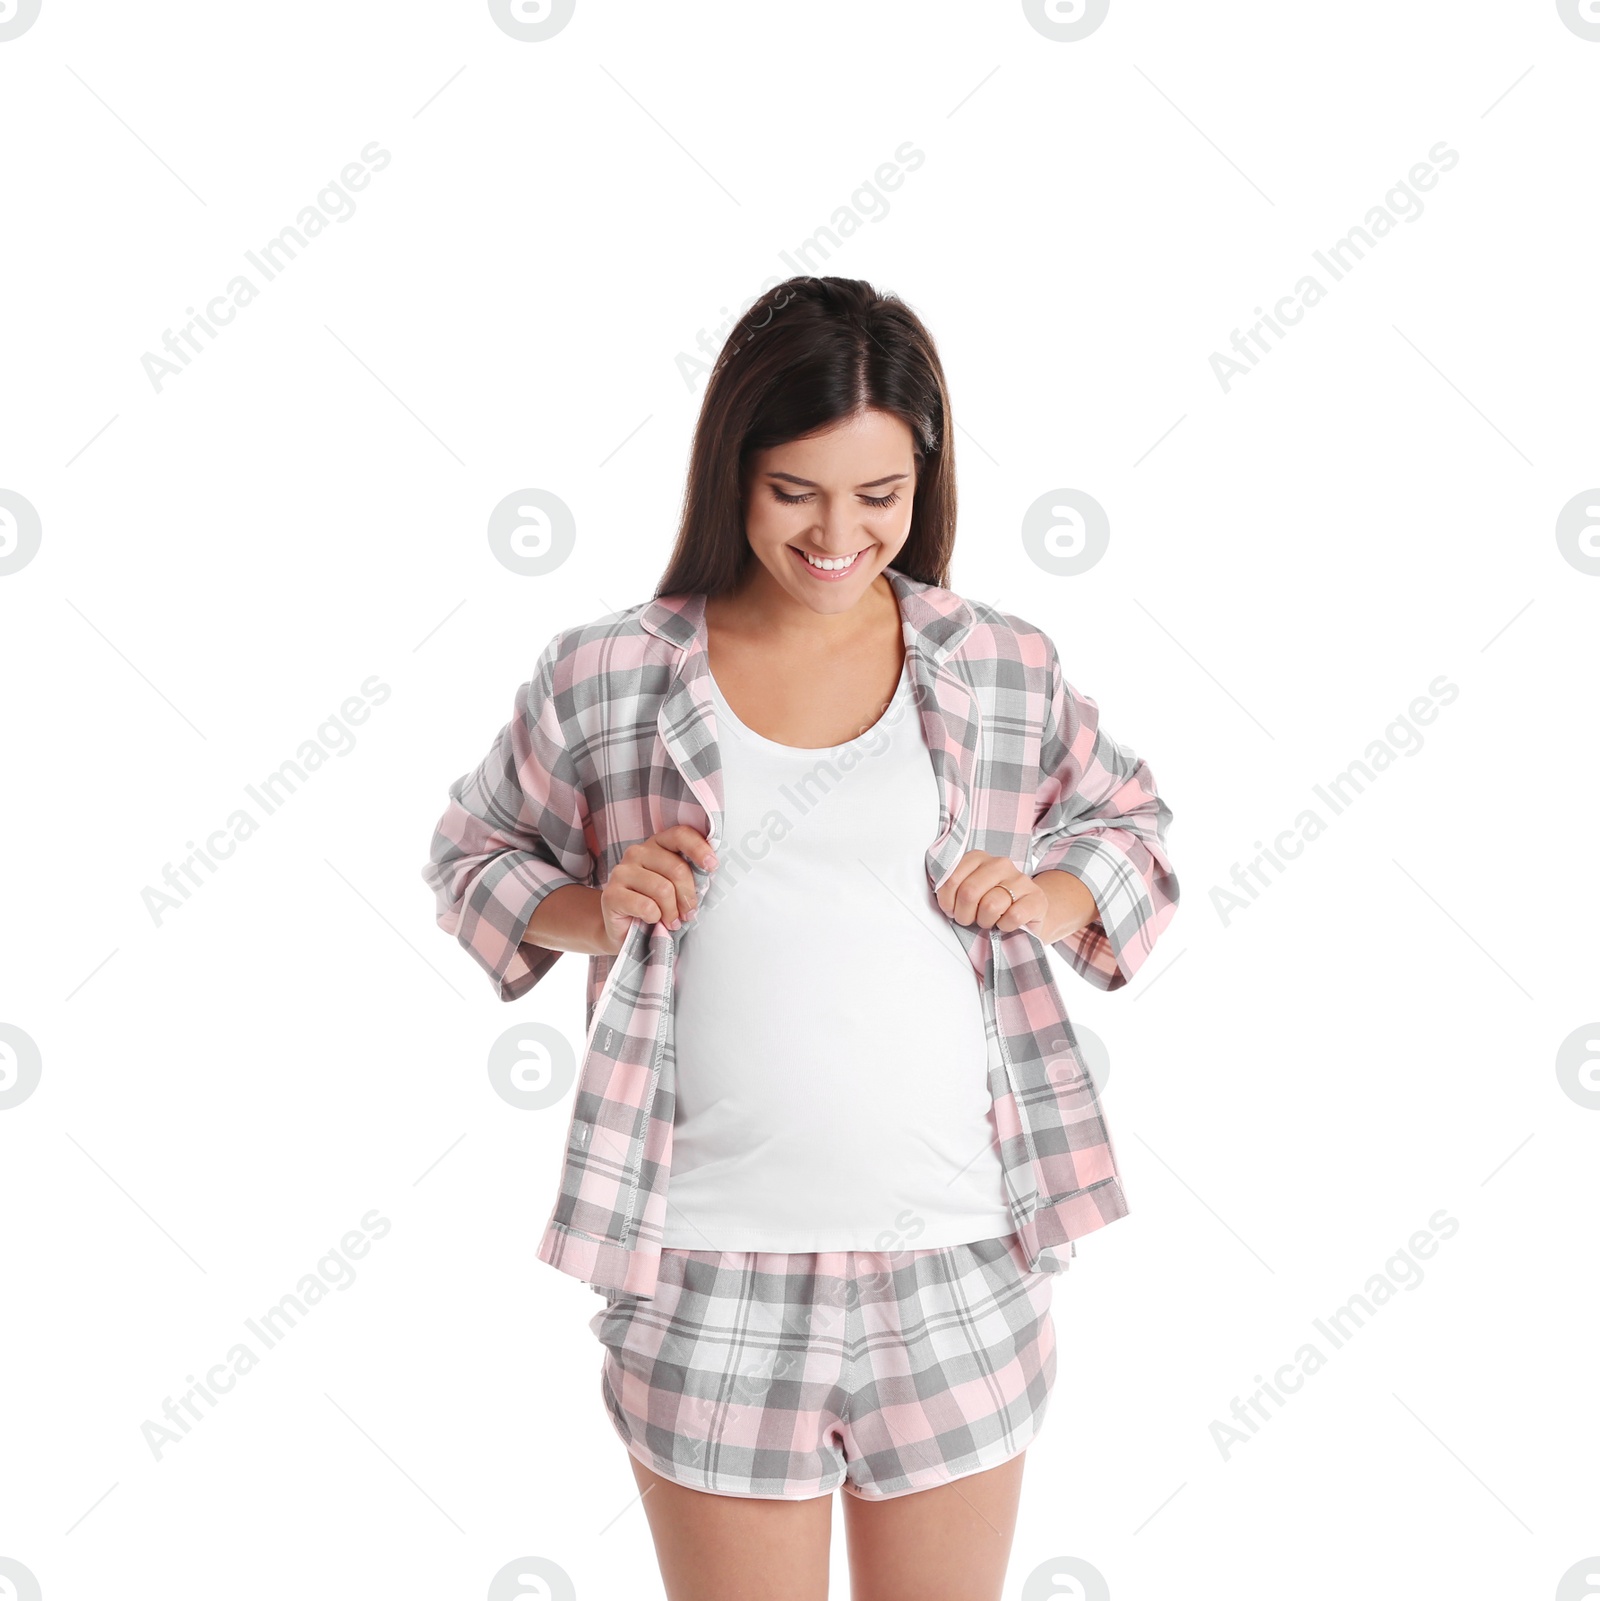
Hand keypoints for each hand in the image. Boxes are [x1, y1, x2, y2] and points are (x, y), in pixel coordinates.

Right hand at [599, 825, 716, 953]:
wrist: (624, 931)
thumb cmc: (657, 906)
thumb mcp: (677, 887)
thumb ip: (689, 875)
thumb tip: (710, 870)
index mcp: (657, 844)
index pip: (680, 835)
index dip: (699, 849)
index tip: (712, 866)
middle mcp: (637, 853)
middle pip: (676, 868)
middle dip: (688, 896)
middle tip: (689, 914)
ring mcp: (621, 872)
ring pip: (663, 889)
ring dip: (672, 912)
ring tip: (671, 921)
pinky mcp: (611, 894)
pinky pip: (646, 906)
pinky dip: (655, 918)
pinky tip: (651, 920)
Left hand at [935, 850, 1048, 933]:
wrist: (1029, 914)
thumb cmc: (993, 905)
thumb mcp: (969, 893)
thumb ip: (952, 888)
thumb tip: (937, 893)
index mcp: (979, 858)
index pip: (951, 878)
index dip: (947, 900)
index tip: (952, 909)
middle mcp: (1000, 864)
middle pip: (969, 892)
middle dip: (964, 914)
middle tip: (970, 919)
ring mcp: (1020, 880)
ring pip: (990, 905)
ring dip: (985, 921)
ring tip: (989, 921)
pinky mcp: (1036, 899)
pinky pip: (1012, 916)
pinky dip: (1005, 927)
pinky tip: (1006, 924)